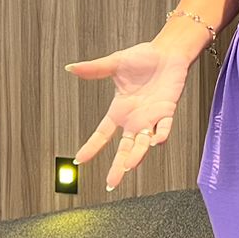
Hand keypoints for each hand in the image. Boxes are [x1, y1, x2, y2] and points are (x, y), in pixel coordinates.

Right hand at [65, 41, 191, 190]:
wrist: (167, 53)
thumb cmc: (143, 58)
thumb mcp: (114, 64)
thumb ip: (94, 69)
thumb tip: (71, 68)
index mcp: (120, 110)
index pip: (102, 133)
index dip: (91, 147)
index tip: (79, 161)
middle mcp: (134, 119)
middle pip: (124, 148)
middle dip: (118, 166)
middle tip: (110, 184)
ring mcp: (151, 117)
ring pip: (143, 143)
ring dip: (137, 155)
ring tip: (128, 166)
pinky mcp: (167, 111)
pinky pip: (164, 128)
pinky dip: (160, 135)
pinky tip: (154, 141)